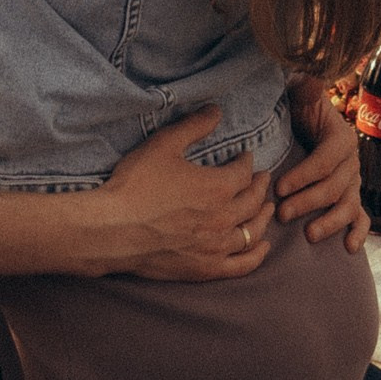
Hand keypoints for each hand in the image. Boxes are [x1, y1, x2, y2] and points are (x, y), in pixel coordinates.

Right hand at [85, 108, 273, 281]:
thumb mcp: (164, 144)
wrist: (112, 230)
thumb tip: (216, 110)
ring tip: (267, 208)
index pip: (244, 172)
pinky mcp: (206, 269)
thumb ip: (193, 126)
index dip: (247, 162)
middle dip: (260, 187)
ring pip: (252, 232)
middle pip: (253, 201)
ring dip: (263, 217)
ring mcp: (217, 247)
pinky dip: (257, 255)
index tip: (246, 156)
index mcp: (218, 187)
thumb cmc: (136, 185)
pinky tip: (262, 247)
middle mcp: (224, 218)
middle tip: (263, 179)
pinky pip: (242, 265)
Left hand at [280, 76, 366, 253]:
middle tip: (282, 214)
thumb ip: (305, 88)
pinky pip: (361, 216)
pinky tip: (350, 248)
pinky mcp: (352, 196)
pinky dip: (358, 232)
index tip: (278, 187)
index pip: (324, 161)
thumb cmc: (299, 110)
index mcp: (341, 137)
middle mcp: (352, 161)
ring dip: (330, 222)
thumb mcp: (300, 95)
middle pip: (334, 187)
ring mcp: (354, 181)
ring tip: (308, 235)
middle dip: (308, 202)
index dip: (302, 175)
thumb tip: (308, 79)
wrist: (308, 121)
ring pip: (348, 205)